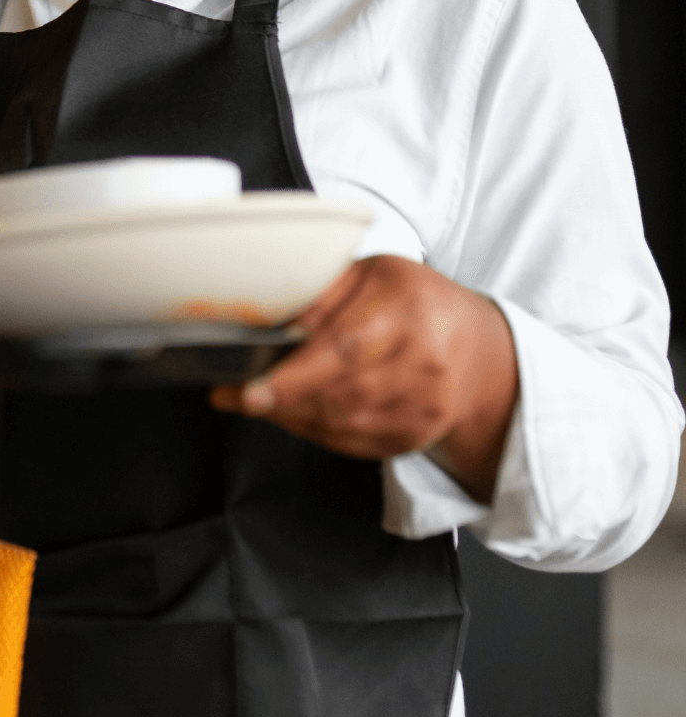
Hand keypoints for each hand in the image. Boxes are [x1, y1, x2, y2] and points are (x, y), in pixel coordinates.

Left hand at [209, 255, 519, 501]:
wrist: (479, 350)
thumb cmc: (415, 302)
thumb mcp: (372, 274)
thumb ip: (323, 292)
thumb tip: (272, 320)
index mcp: (408, 311)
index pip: (346, 349)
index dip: (295, 376)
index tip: (249, 390)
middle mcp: (424, 363)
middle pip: (340, 394)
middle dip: (280, 398)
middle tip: (236, 393)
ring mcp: (424, 406)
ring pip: (341, 423)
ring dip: (290, 414)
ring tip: (259, 398)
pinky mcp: (415, 436)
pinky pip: (351, 442)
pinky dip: (312, 430)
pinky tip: (293, 411)